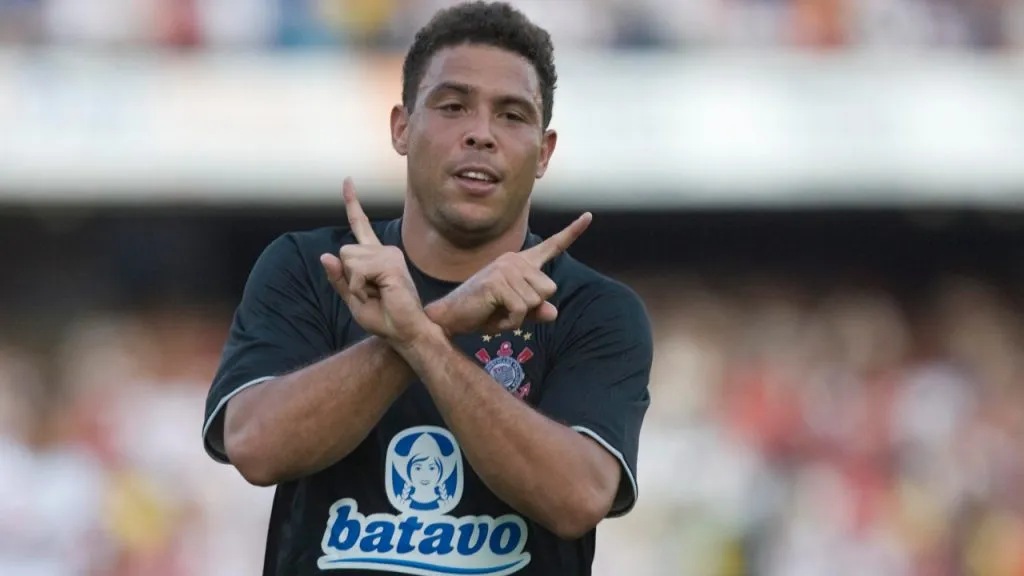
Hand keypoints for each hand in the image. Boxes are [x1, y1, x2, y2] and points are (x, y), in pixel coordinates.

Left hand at [320, 179, 433, 343]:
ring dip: (354, 284)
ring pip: (348, 260)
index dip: (352, 203)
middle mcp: (385, 251)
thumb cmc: (384, 318)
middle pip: (343, 251)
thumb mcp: (352, 300)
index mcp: (376, 256)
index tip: (347, 180)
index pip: (360, 225)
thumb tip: (325, 256)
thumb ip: (339, 279)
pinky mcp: (390, 264)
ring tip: (376, 295)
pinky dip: (359, 288)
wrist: (405, 332)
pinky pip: (356, 271)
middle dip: (347, 278)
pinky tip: (377, 294)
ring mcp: (390, 255)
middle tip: (370, 294)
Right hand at [428, 212, 591, 334]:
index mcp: (520, 263)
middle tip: (505, 307)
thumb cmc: (483, 312)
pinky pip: (521, 310)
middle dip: (531, 306)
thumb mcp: (515, 313)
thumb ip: (537, 311)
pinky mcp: (496, 283)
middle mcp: (514, 261)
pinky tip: (494, 315)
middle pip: (549, 288)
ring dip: (519, 316)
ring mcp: (505, 269)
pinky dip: (511, 321)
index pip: (551, 246)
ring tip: (497, 310)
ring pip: (535, 301)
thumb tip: (554, 311)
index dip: (572, 232)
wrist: (451, 316)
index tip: (589, 216)